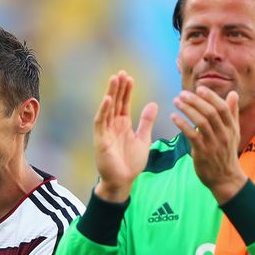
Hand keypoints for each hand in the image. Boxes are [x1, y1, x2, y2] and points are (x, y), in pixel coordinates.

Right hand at [93, 71, 157, 201]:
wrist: (123, 181)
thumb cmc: (131, 163)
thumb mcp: (143, 139)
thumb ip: (146, 122)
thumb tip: (153, 103)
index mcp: (123, 125)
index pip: (124, 103)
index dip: (126, 91)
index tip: (130, 77)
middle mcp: (113, 125)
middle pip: (115, 102)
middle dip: (118, 88)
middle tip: (121, 72)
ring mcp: (105, 132)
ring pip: (107, 108)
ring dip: (111, 94)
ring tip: (114, 79)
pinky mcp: (100, 140)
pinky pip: (101, 122)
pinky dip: (103, 110)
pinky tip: (108, 99)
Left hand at [170, 87, 246, 203]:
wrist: (225, 178)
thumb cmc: (226, 152)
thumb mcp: (233, 132)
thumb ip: (232, 113)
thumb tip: (233, 93)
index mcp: (231, 127)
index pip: (222, 108)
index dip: (211, 97)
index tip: (199, 88)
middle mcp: (224, 134)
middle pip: (210, 113)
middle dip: (195, 101)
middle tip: (182, 94)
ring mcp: (214, 144)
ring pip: (201, 122)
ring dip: (187, 110)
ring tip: (176, 102)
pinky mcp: (203, 152)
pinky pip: (191, 135)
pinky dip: (182, 124)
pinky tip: (173, 117)